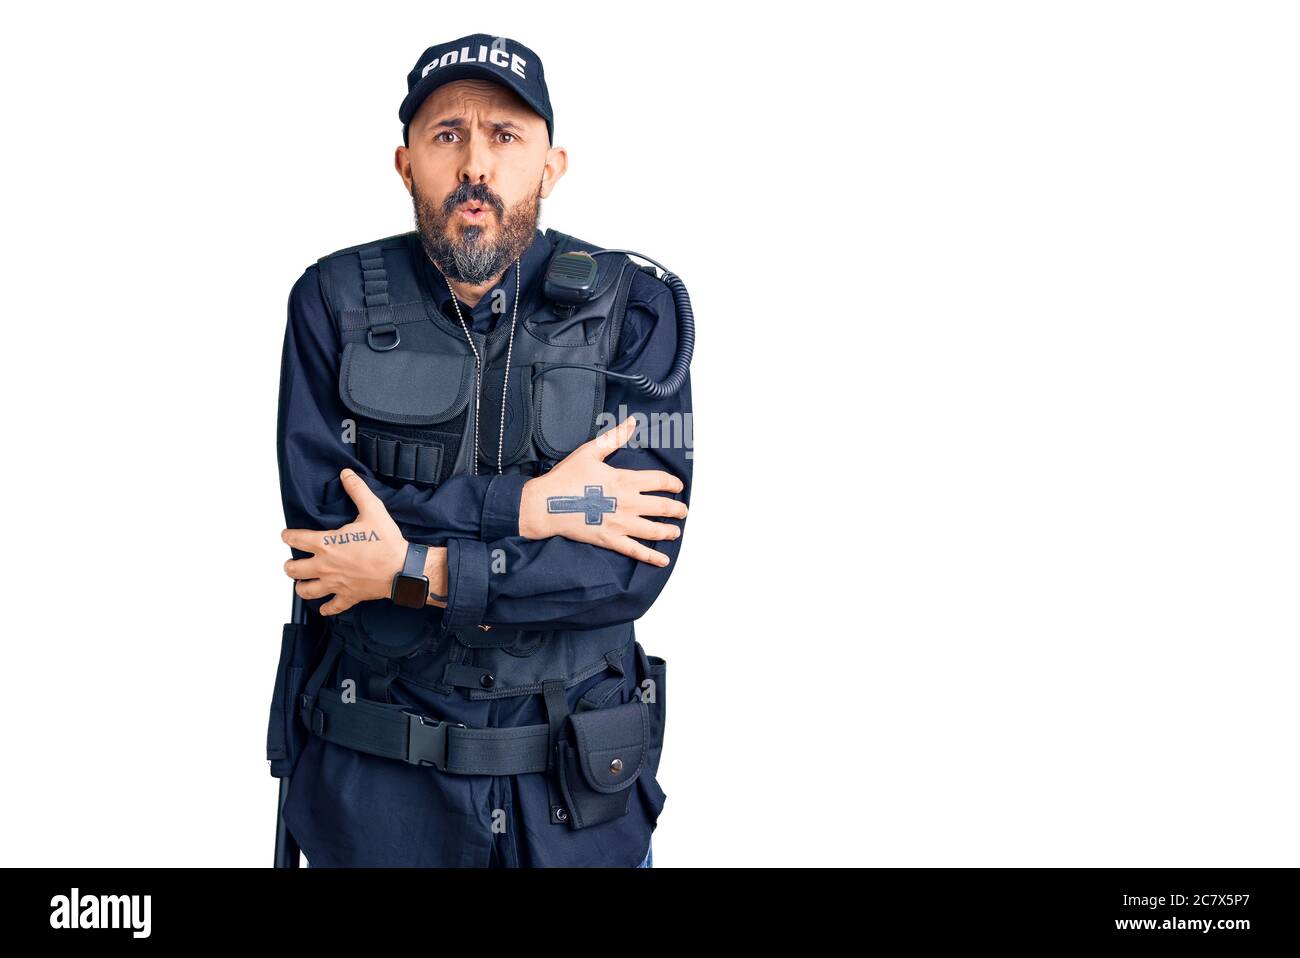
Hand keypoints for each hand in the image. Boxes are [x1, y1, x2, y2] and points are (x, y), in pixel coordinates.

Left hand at [282, 469, 412, 614]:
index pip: (296, 539)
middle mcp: (325, 566)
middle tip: (292, 561)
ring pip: (306, 590)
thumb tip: (346, 474)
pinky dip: (326, 608)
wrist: (402, 569)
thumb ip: (357, 490)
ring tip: (302, 581)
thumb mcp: (373, 510)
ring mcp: (335, 583)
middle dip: (289, 565)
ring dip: (301, 586)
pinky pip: (331, 607)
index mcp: (327, 544)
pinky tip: (325, 606)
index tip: (286, 534)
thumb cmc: (387, 542)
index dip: (287, 535)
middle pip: (293, 569)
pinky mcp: (348, 596)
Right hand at [519, 416, 687, 565]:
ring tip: (676, 532)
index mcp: (625, 480)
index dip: (672, 484)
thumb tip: (631, 422)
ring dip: (669, 531)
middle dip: (677, 509)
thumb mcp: (590, 452)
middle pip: (662, 507)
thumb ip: (614, 438)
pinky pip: (635, 551)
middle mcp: (628, 503)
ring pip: (654, 530)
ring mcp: (620, 524)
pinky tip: (663, 561)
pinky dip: (651, 557)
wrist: (546, 504)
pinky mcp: (610, 540)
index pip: (659, 481)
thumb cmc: (566, 477)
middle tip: (683, 511)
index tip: (678, 486)